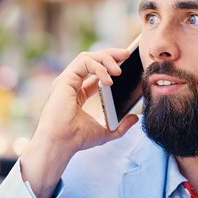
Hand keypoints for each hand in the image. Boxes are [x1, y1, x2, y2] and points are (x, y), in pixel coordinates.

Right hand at [20, 48, 138, 197]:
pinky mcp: (65, 79)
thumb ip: (121, 126)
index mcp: (77, 94)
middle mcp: (70, 84)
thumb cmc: (77, 140)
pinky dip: (99, 67)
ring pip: (87, 57)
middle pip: (90, 60)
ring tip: (119, 70)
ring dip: (106, 58)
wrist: (62, 143)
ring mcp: (66, 81)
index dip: (109, 65)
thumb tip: (135, 118)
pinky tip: (109, 79)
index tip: (125, 64)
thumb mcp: (106, 132)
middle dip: (109, 54)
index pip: (94, 72)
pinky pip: (84, 62)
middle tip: (126, 54)